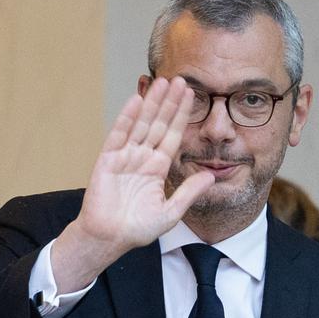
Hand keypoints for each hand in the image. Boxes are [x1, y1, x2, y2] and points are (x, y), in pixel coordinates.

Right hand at [52, 77, 214, 291]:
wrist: (109, 238)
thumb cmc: (137, 229)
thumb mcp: (170, 212)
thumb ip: (189, 192)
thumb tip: (210, 176)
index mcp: (157, 168)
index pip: (173, 136)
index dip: (181, 116)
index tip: (191, 95)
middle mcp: (142, 158)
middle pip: (158, 124)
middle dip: (168, 102)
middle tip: (180, 79)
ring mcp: (125, 156)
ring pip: (141, 124)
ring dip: (151, 103)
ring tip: (161, 81)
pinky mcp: (108, 159)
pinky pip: (119, 134)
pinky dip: (127, 117)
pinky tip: (137, 100)